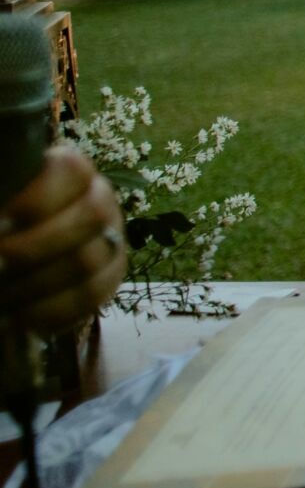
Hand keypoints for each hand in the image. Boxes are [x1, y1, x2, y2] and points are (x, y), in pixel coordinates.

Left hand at [0, 146, 128, 332]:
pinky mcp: (111, 275)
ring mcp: (112, 237)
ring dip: (36, 285)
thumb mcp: (3, 210)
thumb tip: (3, 226)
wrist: (14, 256)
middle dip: (37, 247)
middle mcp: (100, 198)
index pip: (72, 171)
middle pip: (92, 216)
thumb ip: (4, 206)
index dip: (38, 199)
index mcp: (68, 170)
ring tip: (2, 295)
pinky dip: (51, 312)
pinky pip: (93, 297)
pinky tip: (19, 317)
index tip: (0, 223)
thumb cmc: (4, 226)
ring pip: (91, 261)